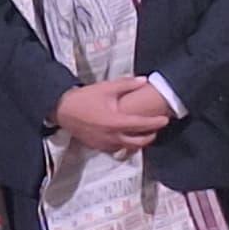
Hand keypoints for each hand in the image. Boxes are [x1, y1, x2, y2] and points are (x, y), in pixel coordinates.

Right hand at [52, 78, 173, 154]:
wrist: (63, 110)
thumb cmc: (84, 99)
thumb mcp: (106, 88)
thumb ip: (127, 84)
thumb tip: (144, 80)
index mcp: (116, 122)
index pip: (142, 125)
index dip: (156, 123)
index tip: (165, 120)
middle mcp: (112, 136)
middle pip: (138, 142)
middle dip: (150, 136)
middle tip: (156, 129)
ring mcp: (105, 144)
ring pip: (127, 148)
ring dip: (137, 142)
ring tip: (143, 134)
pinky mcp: (98, 147)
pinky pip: (116, 149)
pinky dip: (124, 145)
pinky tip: (125, 138)